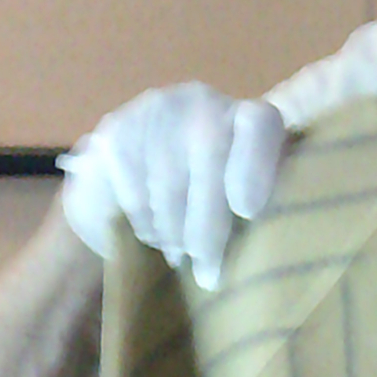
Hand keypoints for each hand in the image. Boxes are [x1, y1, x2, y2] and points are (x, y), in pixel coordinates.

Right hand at [57, 83, 286, 289]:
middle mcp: (204, 102)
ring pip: (169, 183)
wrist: (139, 163)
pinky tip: (155, 236)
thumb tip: (259, 259)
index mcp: (250, 116)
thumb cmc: (215, 191)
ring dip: (175, 232)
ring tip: (180, 258)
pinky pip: (135, 189)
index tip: (247, 211)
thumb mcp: (247, 195)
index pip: (260, 125)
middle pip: (209, 160)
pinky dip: (146, 222)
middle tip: (208, 275)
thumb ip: (257, 208)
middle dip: (207, 227)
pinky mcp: (117, 131)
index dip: (253, 165)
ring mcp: (157, 111)